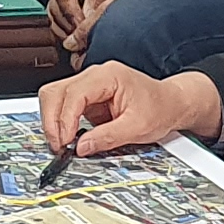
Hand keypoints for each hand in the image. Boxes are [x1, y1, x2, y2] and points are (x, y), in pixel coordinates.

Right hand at [37, 61, 221, 155]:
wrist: (172, 103)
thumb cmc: (161, 108)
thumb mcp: (138, 127)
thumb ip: (107, 137)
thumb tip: (81, 147)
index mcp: (107, 76)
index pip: (73, 94)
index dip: (64, 120)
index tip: (65, 142)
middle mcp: (94, 76)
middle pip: (55, 92)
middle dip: (52, 121)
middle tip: (59, 146)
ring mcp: (89, 85)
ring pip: (55, 98)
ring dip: (54, 121)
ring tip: (63, 144)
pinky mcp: (87, 97)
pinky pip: (64, 107)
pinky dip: (62, 123)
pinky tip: (70, 138)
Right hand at [44, 0, 167, 48]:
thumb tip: (86, 19)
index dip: (70, 12)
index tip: (81, 26)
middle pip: (55, 6)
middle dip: (67, 24)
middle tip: (82, 38)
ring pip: (56, 15)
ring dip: (66, 29)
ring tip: (81, 41)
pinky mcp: (72, 2)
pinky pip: (64, 19)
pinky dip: (70, 30)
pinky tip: (81, 37)